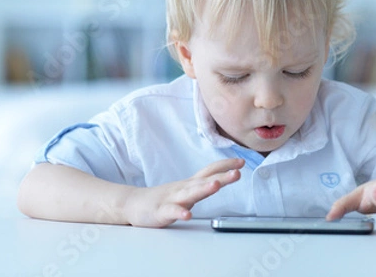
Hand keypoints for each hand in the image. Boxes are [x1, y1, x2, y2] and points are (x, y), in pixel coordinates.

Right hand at [124, 158, 243, 227]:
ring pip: (189, 193)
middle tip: (237, 173)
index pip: (210, 170)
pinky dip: (179, 212)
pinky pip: (171, 212)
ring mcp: (172, 199)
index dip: (225, 165)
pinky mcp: (160, 212)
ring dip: (203, 189)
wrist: (133, 204)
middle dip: (222, 176)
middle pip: (204, 180)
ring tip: (215, 185)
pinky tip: (188, 214)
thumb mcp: (187, 189)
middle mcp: (183, 189)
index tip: (242, 162)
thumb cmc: (163, 198)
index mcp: (191, 184)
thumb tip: (223, 178)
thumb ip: (203, 184)